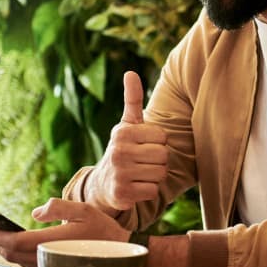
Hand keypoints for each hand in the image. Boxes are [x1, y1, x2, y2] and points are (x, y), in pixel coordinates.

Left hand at [0, 198, 130, 266]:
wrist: (120, 253)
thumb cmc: (103, 230)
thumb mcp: (83, 209)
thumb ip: (58, 207)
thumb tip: (35, 211)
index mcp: (53, 242)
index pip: (16, 242)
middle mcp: (49, 258)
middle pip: (13, 254)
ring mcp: (52, 266)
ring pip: (20, 262)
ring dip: (5, 250)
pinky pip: (30, 265)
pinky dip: (17, 256)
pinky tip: (16, 247)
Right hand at [87, 71, 168, 214]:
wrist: (103, 184)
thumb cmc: (123, 149)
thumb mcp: (127, 124)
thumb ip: (133, 99)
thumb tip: (130, 72)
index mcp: (123, 132)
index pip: (162, 137)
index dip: (158, 143)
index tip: (143, 145)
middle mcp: (118, 151)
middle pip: (163, 155)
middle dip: (158, 161)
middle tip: (143, 162)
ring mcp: (119, 173)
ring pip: (160, 174)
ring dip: (154, 177)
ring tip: (139, 174)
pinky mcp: (122, 193)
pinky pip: (153, 191)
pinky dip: (148, 191)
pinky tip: (136, 187)